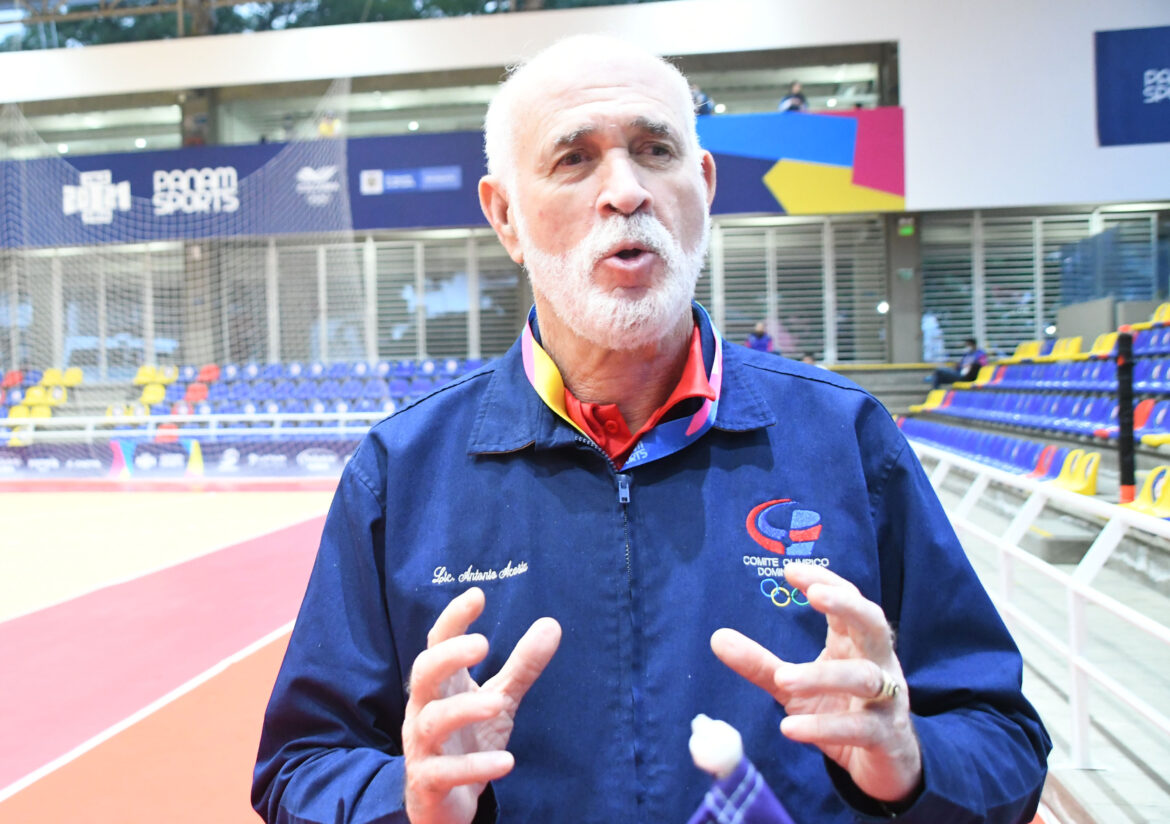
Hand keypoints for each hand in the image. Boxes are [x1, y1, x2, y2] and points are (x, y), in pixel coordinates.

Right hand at [403, 587, 560, 823]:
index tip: (477, 595)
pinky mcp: (428, 782)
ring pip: (431, 721)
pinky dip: (474, 766)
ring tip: (497, 703)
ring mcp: (422, 747)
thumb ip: (522, 666)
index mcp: (441, 686)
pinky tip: (507, 762)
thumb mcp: (500, 701)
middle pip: (423, 673)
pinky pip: (444, 771)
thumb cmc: (468, 743)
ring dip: (464, 709)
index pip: (437, 644)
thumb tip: (552, 624)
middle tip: (482, 642)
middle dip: (448, 656)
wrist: (445, 806)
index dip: (453, 619)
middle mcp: (424, 710)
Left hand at [711, 564, 920, 803]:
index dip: (826, 582)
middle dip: (847, 606)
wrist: (883, 763)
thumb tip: (717, 637)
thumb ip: (759, 663)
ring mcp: (887, 700)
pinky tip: (790, 728)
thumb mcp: (793, 686)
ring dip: (823, 675)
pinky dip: (824, 727)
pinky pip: (859, 728)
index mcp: (856, 643)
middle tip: (814, 595)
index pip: (849, 601)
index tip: (790, 571)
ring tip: (784, 678)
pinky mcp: (885, 737)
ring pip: (864, 677)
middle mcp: (877, 663)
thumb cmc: (838, 710)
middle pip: (873, 624)